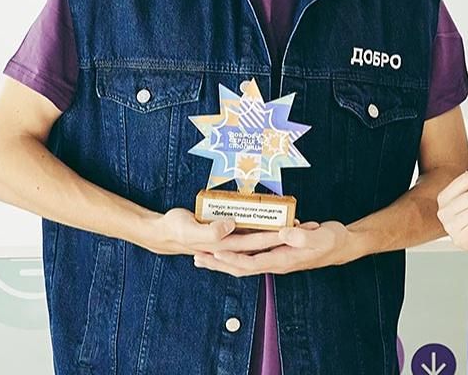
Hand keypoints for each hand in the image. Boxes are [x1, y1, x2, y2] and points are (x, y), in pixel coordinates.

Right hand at [142, 208, 286, 256]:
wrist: (160, 232)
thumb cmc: (174, 229)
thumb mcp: (189, 229)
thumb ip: (210, 231)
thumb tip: (230, 226)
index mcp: (225, 246)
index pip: (256, 244)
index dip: (275, 238)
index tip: (293, 230)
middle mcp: (231, 246)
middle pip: (263, 242)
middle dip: (285, 236)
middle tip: (306, 225)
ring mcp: (229, 241)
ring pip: (259, 238)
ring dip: (277, 232)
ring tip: (298, 223)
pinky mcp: (226, 233)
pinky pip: (249, 231)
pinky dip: (262, 227)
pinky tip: (273, 220)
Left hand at [197, 220, 355, 275]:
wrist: (343, 246)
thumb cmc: (333, 240)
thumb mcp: (321, 236)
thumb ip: (303, 237)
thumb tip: (284, 233)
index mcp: (284, 260)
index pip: (251, 263)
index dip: (232, 259)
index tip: (214, 253)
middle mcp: (276, 263)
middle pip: (240, 269)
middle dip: (218, 265)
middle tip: (196, 258)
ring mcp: (275, 260)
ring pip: (243, 265)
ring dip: (222, 262)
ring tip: (202, 256)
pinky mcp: (276, 254)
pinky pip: (250, 257)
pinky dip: (234, 255)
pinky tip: (225, 249)